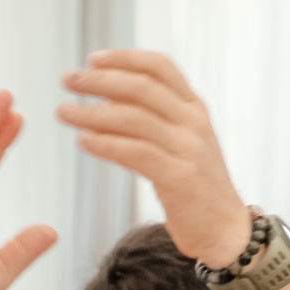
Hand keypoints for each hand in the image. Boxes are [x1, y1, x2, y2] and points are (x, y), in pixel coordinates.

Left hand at [57, 50, 252, 267]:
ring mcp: (189, 149)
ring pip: (133, 119)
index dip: (125, 58)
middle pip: (141, 88)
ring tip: (64, 112)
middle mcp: (194, 123)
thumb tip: (110, 98)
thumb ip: (156, 119)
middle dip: (99, 81)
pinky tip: (83, 141)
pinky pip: (135, 153)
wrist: (225, 230)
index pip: (160, 67)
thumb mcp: (182, 143)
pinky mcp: (179, 178)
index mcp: (195, 108)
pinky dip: (106, 144)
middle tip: (68, 80)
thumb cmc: (195, 188)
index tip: (93, 59)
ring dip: (92, 113)